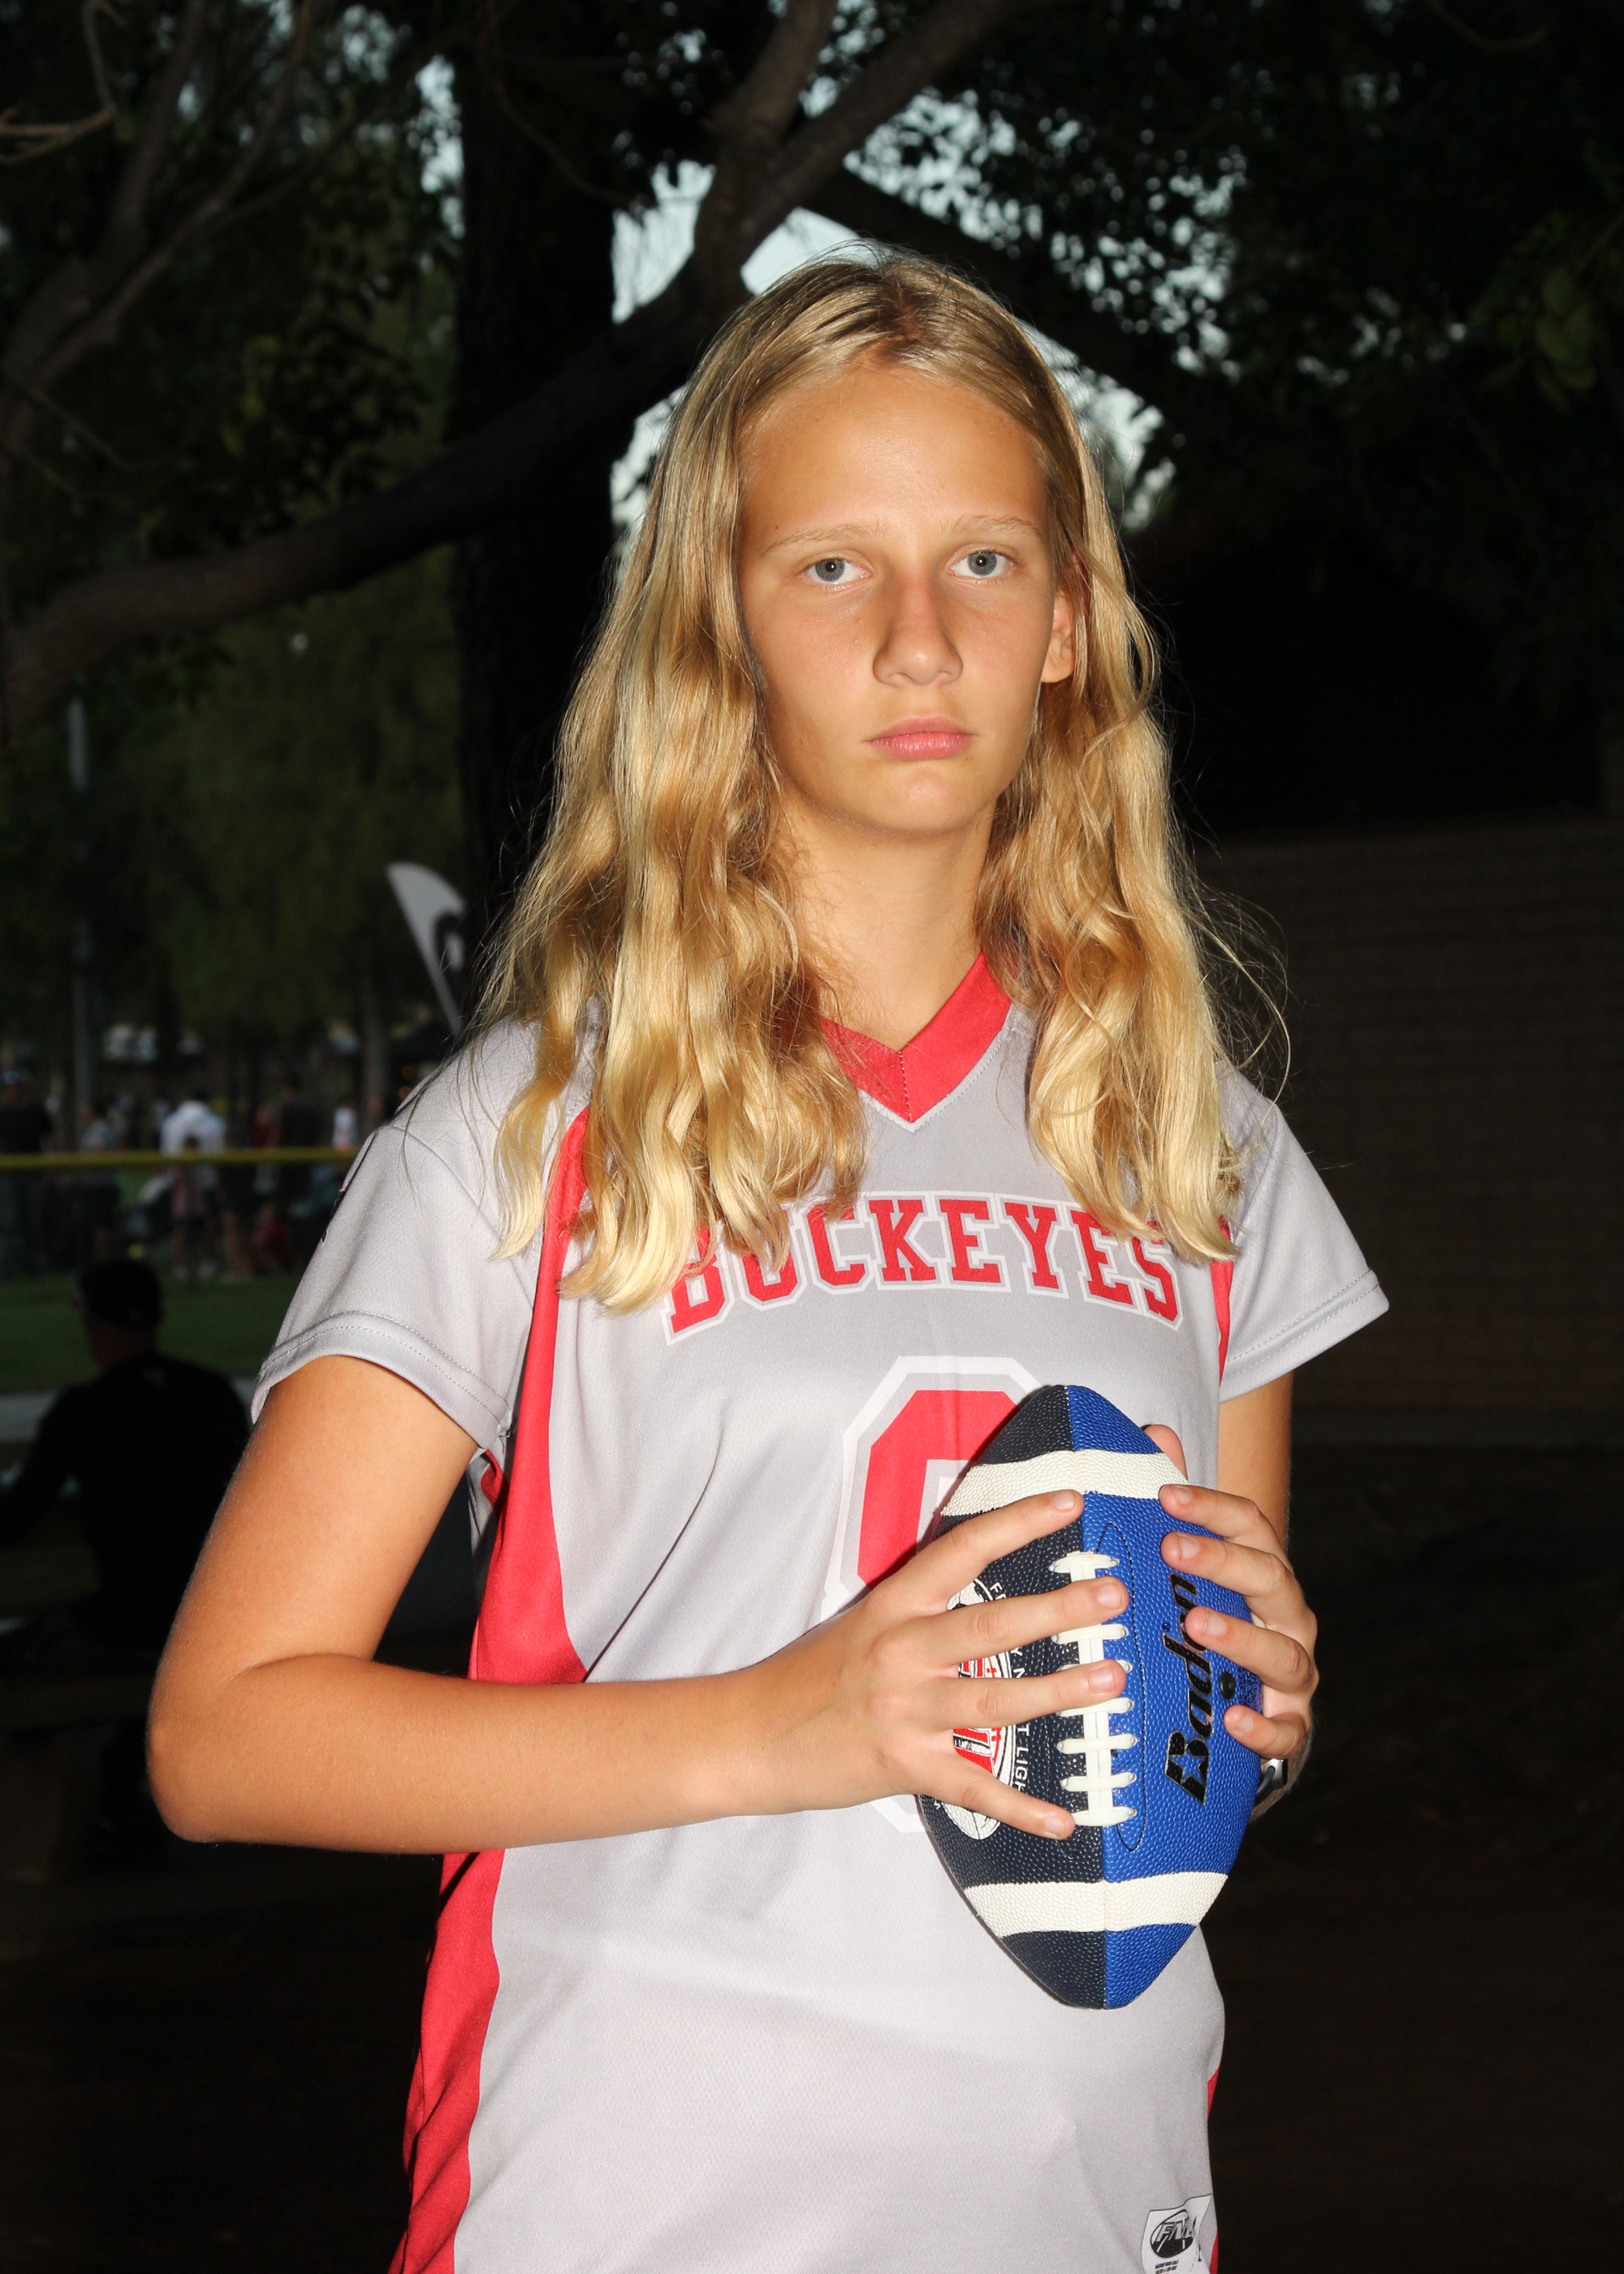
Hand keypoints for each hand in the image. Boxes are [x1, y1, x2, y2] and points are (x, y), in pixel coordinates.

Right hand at [741, 1491, 1127, 1838]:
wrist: (748, 1736)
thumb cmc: (810, 1675)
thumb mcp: (862, 1622)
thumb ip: (921, 1607)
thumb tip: (989, 1583)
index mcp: (893, 1605)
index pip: (963, 1550)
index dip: (1018, 1522)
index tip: (1070, 1501)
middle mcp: (901, 1651)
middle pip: (992, 1626)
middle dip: (1059, 1609)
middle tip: (1114, 1596)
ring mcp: (904, 1711)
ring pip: (995, 1702)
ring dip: (1059, 1692)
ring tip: (1114, 1679)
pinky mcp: (904, 1766)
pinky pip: (973, 1788)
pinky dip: (1020, 1808)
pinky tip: (1064, 1820)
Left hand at [1143, 1429, 1316, 1766]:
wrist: (1244, 1723)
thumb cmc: (1213, 1634)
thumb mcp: (1193, 1578)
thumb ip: (1178, 1510)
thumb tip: (1157, 1433)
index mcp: (1266, 1575)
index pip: (1251, 1526)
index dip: (1212, 1506)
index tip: (1164, 1495)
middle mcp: (1287, 1618)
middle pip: (1269, 1578)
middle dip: (1222, 1560)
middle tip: (1170, 1547)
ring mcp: (1294, 1676)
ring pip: (1281, 1651)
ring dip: (1240, 1636)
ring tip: (1195, 1624)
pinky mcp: (1290, 1731)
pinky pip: (1286, 1731)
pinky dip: (1262, 1725)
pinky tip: (1232, 1717)